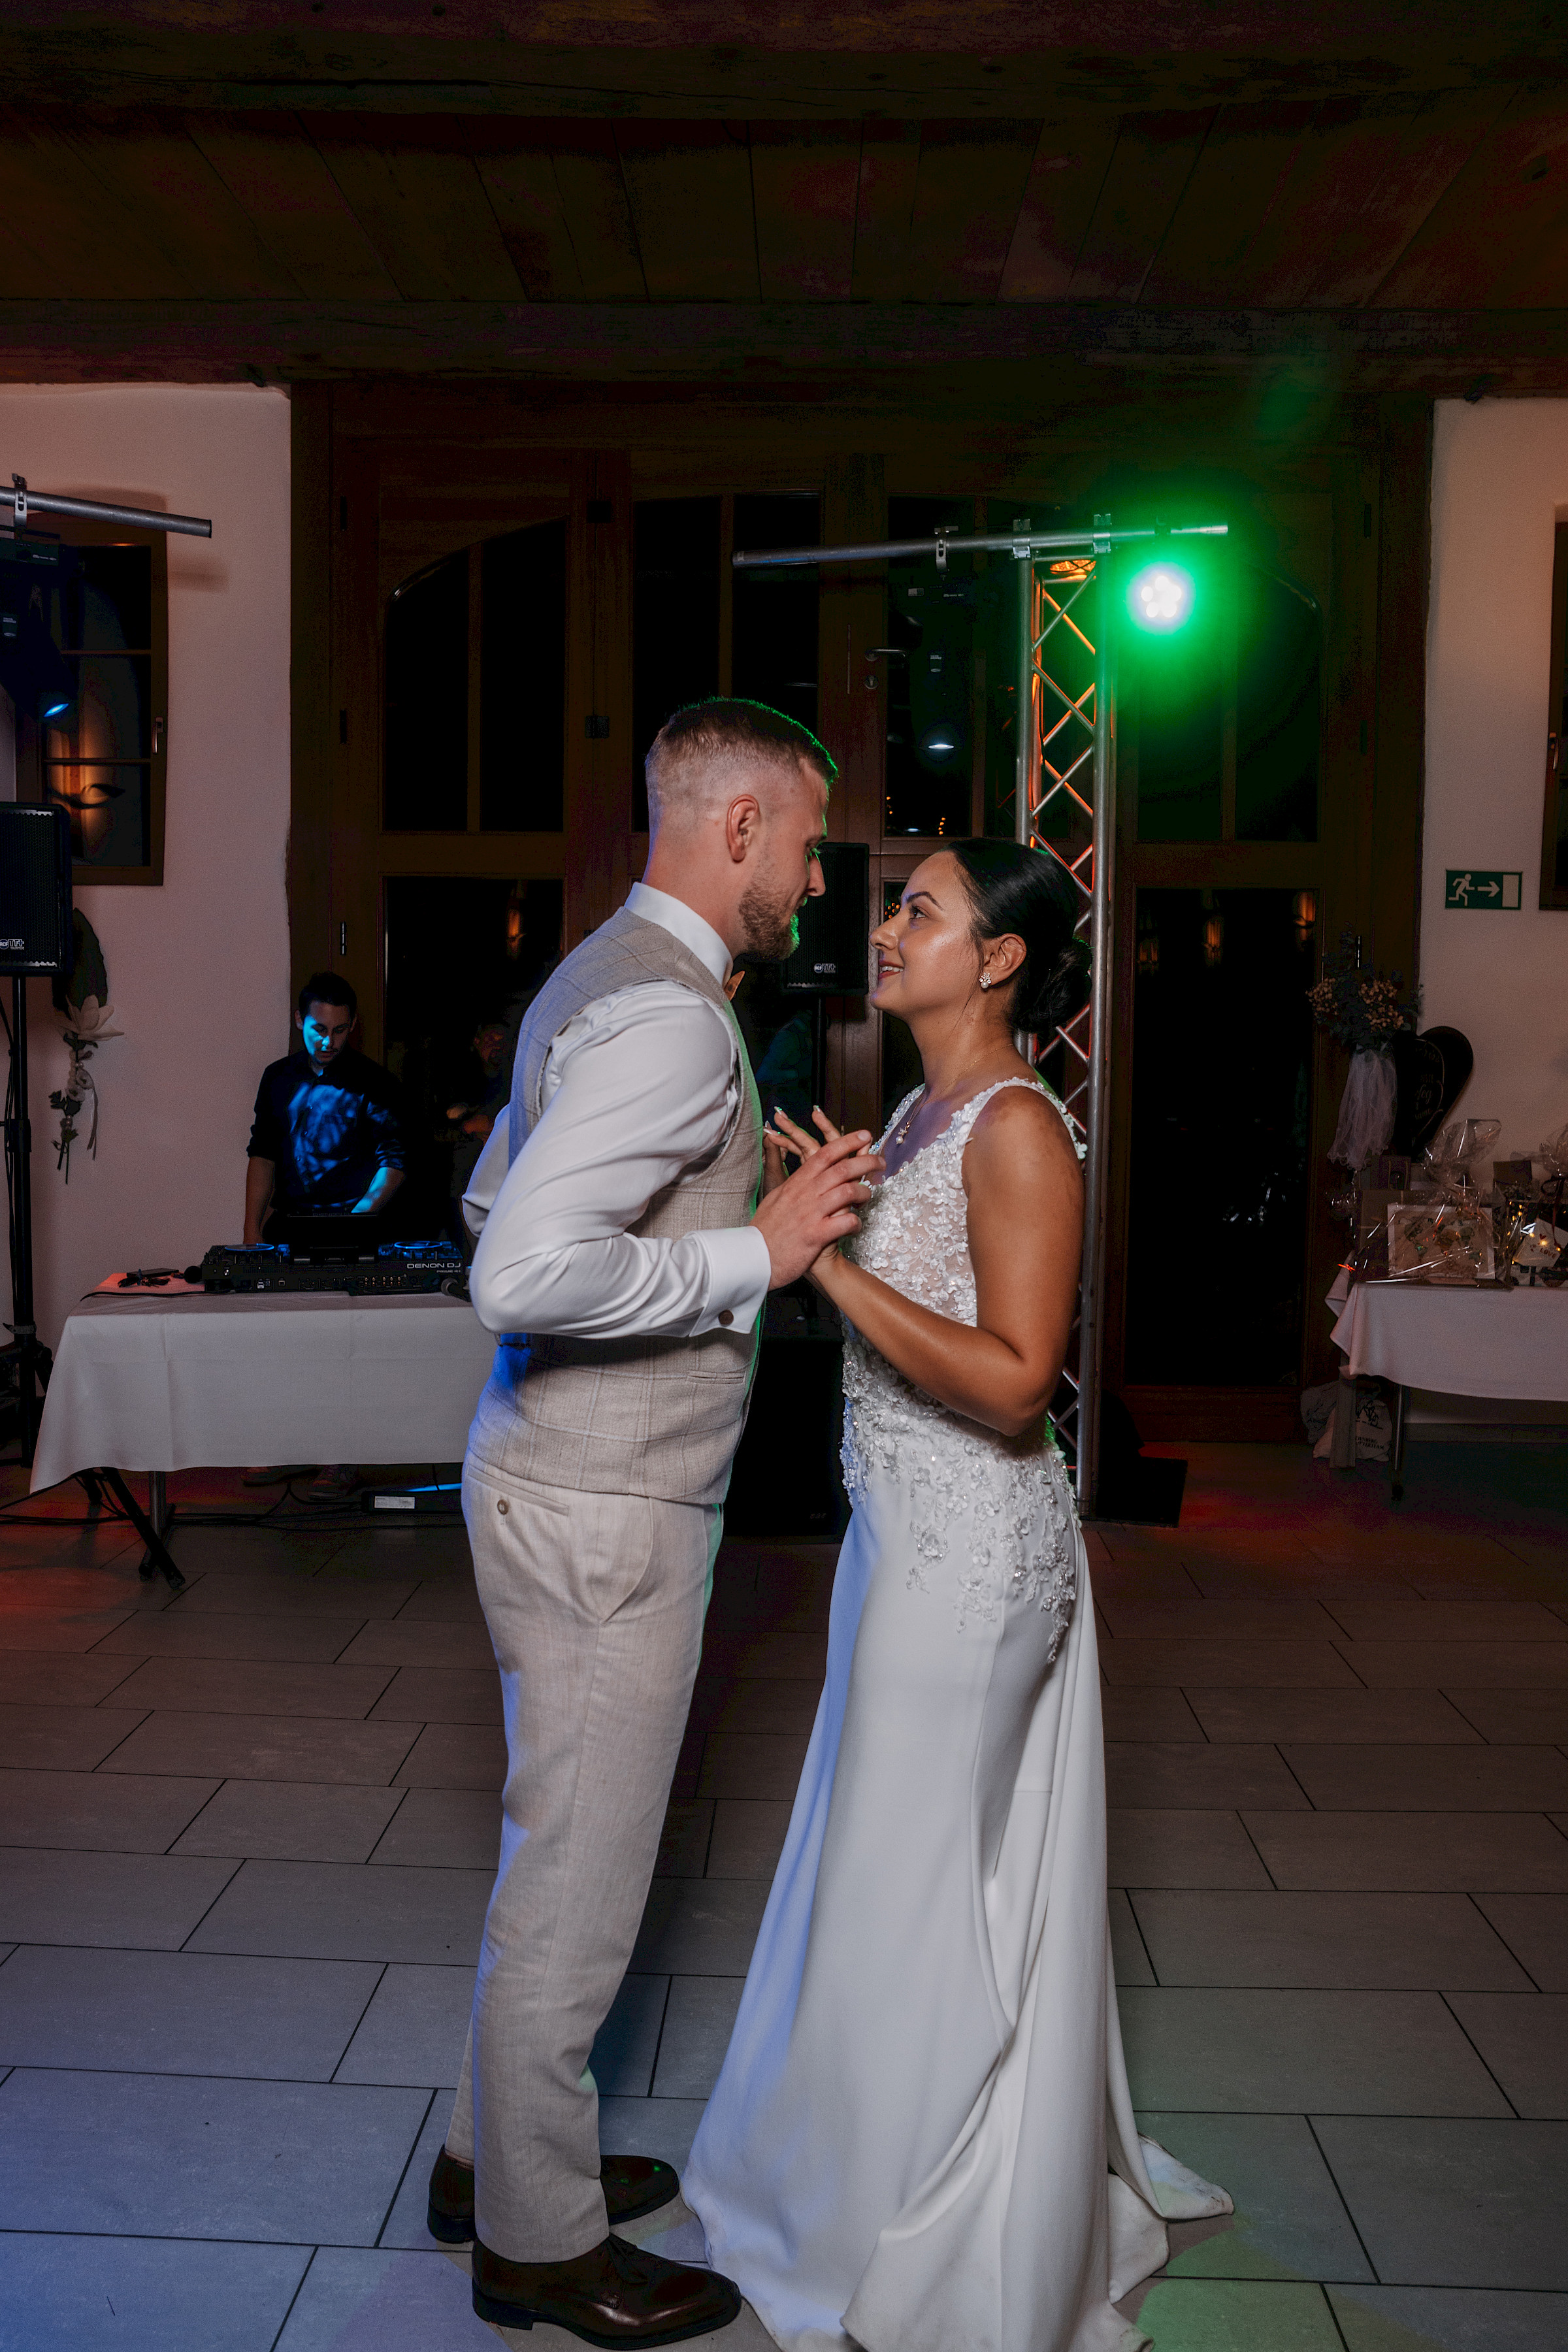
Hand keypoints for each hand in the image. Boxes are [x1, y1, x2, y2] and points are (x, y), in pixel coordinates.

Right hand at [751, 1107, 882, 1287]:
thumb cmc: (765, 1230)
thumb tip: (802, 1172)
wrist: (753, 1258)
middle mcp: (805, 1194)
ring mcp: (811, 1214)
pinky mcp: (816, 1235)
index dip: (848, 1142)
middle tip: (881, 1163)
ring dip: (864, 1193)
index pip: (825, 1154)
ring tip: (866, 1198)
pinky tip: (855, 1226)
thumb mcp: (775, 1197)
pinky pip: (846, 1223)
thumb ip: (792, 1183)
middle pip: (843, 1169)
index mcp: (797, 1183)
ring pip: (848, 1192)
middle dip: (867, 1162)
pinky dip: (856, 1223)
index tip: (865, 1136)